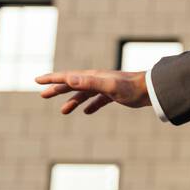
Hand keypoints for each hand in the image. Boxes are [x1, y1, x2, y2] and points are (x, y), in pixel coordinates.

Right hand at [35, 69, 151, 114]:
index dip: (52, 78)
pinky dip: (91, 105)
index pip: (67, 76)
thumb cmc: (131, 88)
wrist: (151, 90)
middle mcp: (97, 79)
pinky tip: (88, 112)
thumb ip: (89, 82)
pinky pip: (99, 100)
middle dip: (57, 89)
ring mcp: (106, 87)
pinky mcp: (115, 95)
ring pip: (85, 94)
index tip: (37, 80)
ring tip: (63, 111)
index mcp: (92, 76)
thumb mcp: (108, 86)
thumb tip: (69, 79)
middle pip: (73, 84)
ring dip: (73, 101)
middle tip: (43, 95)